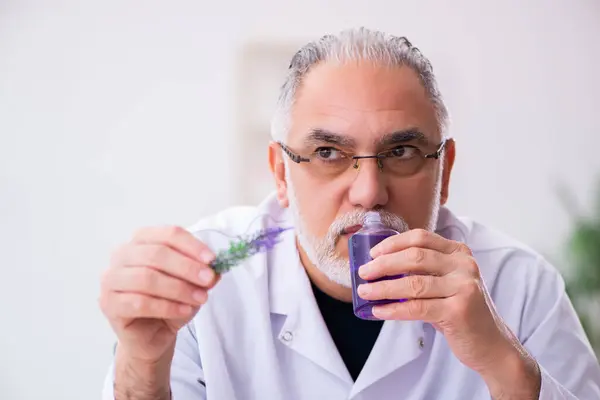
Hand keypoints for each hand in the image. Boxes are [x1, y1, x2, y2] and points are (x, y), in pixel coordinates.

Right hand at [99, 226, 219, 363]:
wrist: (151, 335)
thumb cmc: (169, 302)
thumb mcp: (192, 284)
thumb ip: (201, 273)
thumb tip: (215, 269)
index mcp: (142, 240)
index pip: (168, 234)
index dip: (192, 246)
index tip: (212, 259)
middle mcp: (122, 254)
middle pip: (156, 254)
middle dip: (187, 267)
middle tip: (208, 280)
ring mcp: (111, 278)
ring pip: (147, 278)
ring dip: (179, 288)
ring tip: (200, 299)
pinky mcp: (108, 303)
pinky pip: (139, 302)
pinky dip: (166, 306)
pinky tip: (184, 310)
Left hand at [356, 229, 534, 377]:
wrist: (491, 345)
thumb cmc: (460, 311)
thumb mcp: (446, 283)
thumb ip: (423, 271)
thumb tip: (379, 267)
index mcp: (459, 252)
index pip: (421, 237)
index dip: (393, 243)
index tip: (373, 253)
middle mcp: (464, 265)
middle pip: (414, 257)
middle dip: (383, 264)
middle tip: (363, 273)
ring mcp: (464, 287)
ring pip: (413, 283)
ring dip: (383, 288)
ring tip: (364, 292)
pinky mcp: (459, 311)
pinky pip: (417, 307)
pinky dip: (393, 309)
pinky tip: (378, 310)